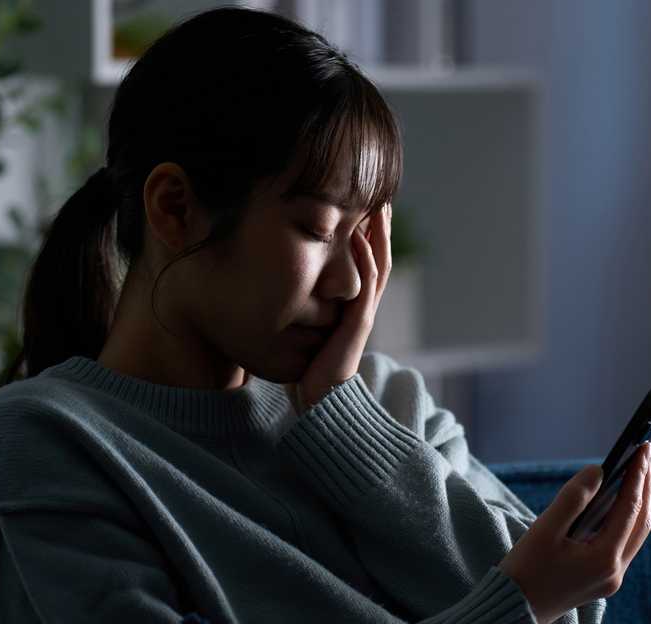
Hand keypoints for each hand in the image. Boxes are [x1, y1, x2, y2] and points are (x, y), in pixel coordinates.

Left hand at [288, 202, 391, 413]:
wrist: (314, 404)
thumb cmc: (302, 369)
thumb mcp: (298, 325)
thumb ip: (300, 302)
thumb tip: (270, 271)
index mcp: (351, 304)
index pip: (365, 258)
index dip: (368, 230)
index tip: (361, 200)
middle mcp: (361, 307)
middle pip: (379, 256)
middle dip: (380, 224)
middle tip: (379, 191)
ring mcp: (362, 316)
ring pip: (378, 266)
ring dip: (378, 234)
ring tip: (376, 204)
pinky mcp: (357, 328)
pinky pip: (367, 287)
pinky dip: (365, 260)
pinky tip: (358, 236)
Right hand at [498, 441, 650, 623]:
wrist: (513, 612)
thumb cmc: (524, 571)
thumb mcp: (544, 530)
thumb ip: (573, 498)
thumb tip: (598, 471)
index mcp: (604, 559)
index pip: (630, 509)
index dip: (637, 476)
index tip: (642, 448)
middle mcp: (615, 571)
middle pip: (642, 522)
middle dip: (645, 487)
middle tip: (645, 456)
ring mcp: (611, 579)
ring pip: (636, 534)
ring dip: (640, 504)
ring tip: (638, 474)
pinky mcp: (602, 581)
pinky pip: (624, 544)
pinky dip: (627, 520)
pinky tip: (619, 503)